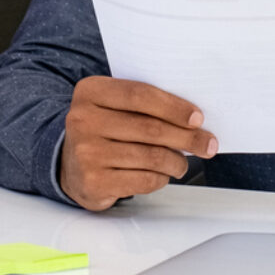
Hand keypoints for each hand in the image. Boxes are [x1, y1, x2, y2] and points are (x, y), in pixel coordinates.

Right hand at [59, 78, 218, 210]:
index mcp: (91, 91)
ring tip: (183, 162)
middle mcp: (84, 120)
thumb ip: (143, 103)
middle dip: (186, 137)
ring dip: (176, 161)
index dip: (173, 106)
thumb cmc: (103, 129)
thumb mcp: (112, 105)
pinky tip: (163, 175)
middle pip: (150, 128)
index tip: (197, 117)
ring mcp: (86, 153)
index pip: (140, 95)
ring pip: (151, 156)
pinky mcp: (93, 183)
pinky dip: (161, 178)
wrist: (67, 163)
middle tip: (207, 143)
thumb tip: (193, 117)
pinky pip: (143, 180)